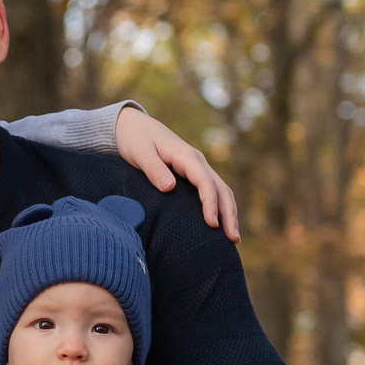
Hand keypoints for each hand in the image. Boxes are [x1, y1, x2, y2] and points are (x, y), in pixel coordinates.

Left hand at [113, 107, 239, 241]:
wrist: (132, 124)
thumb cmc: (134, 139)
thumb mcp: (139, 152)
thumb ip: (153, 169)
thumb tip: (169, 187)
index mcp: (186, 156)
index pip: (205, 182)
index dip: (210, 203)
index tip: (212, 224)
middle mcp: (196, 161)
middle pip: (221, 188)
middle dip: (229, 213)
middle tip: (232, 239)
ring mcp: (196, 166)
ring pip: (221, 190)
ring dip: (228, 213)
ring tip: (232, 238)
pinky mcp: (192, 172)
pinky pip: (211, 190)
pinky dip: (219, 207)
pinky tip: (219, 224)